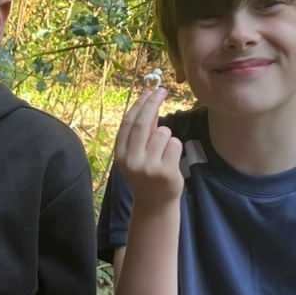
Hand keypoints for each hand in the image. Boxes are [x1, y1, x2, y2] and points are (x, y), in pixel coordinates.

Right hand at [112, 86, 183, 208]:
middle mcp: (132, 161)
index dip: (139, 104)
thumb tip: (149, 103)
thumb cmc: (146, 174)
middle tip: (162, 91)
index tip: (149, 91)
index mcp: (120, 155)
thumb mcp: (136, 155)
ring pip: (163, 132)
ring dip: (167, 136)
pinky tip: (170, 160)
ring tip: (164, 152)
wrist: (154, 204)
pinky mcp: (166, 171)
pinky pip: (175, 143)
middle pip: (143, 123)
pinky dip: (175, 147)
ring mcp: (149, 167)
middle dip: (153, 103)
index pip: (128, 123)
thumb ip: (142, 133)